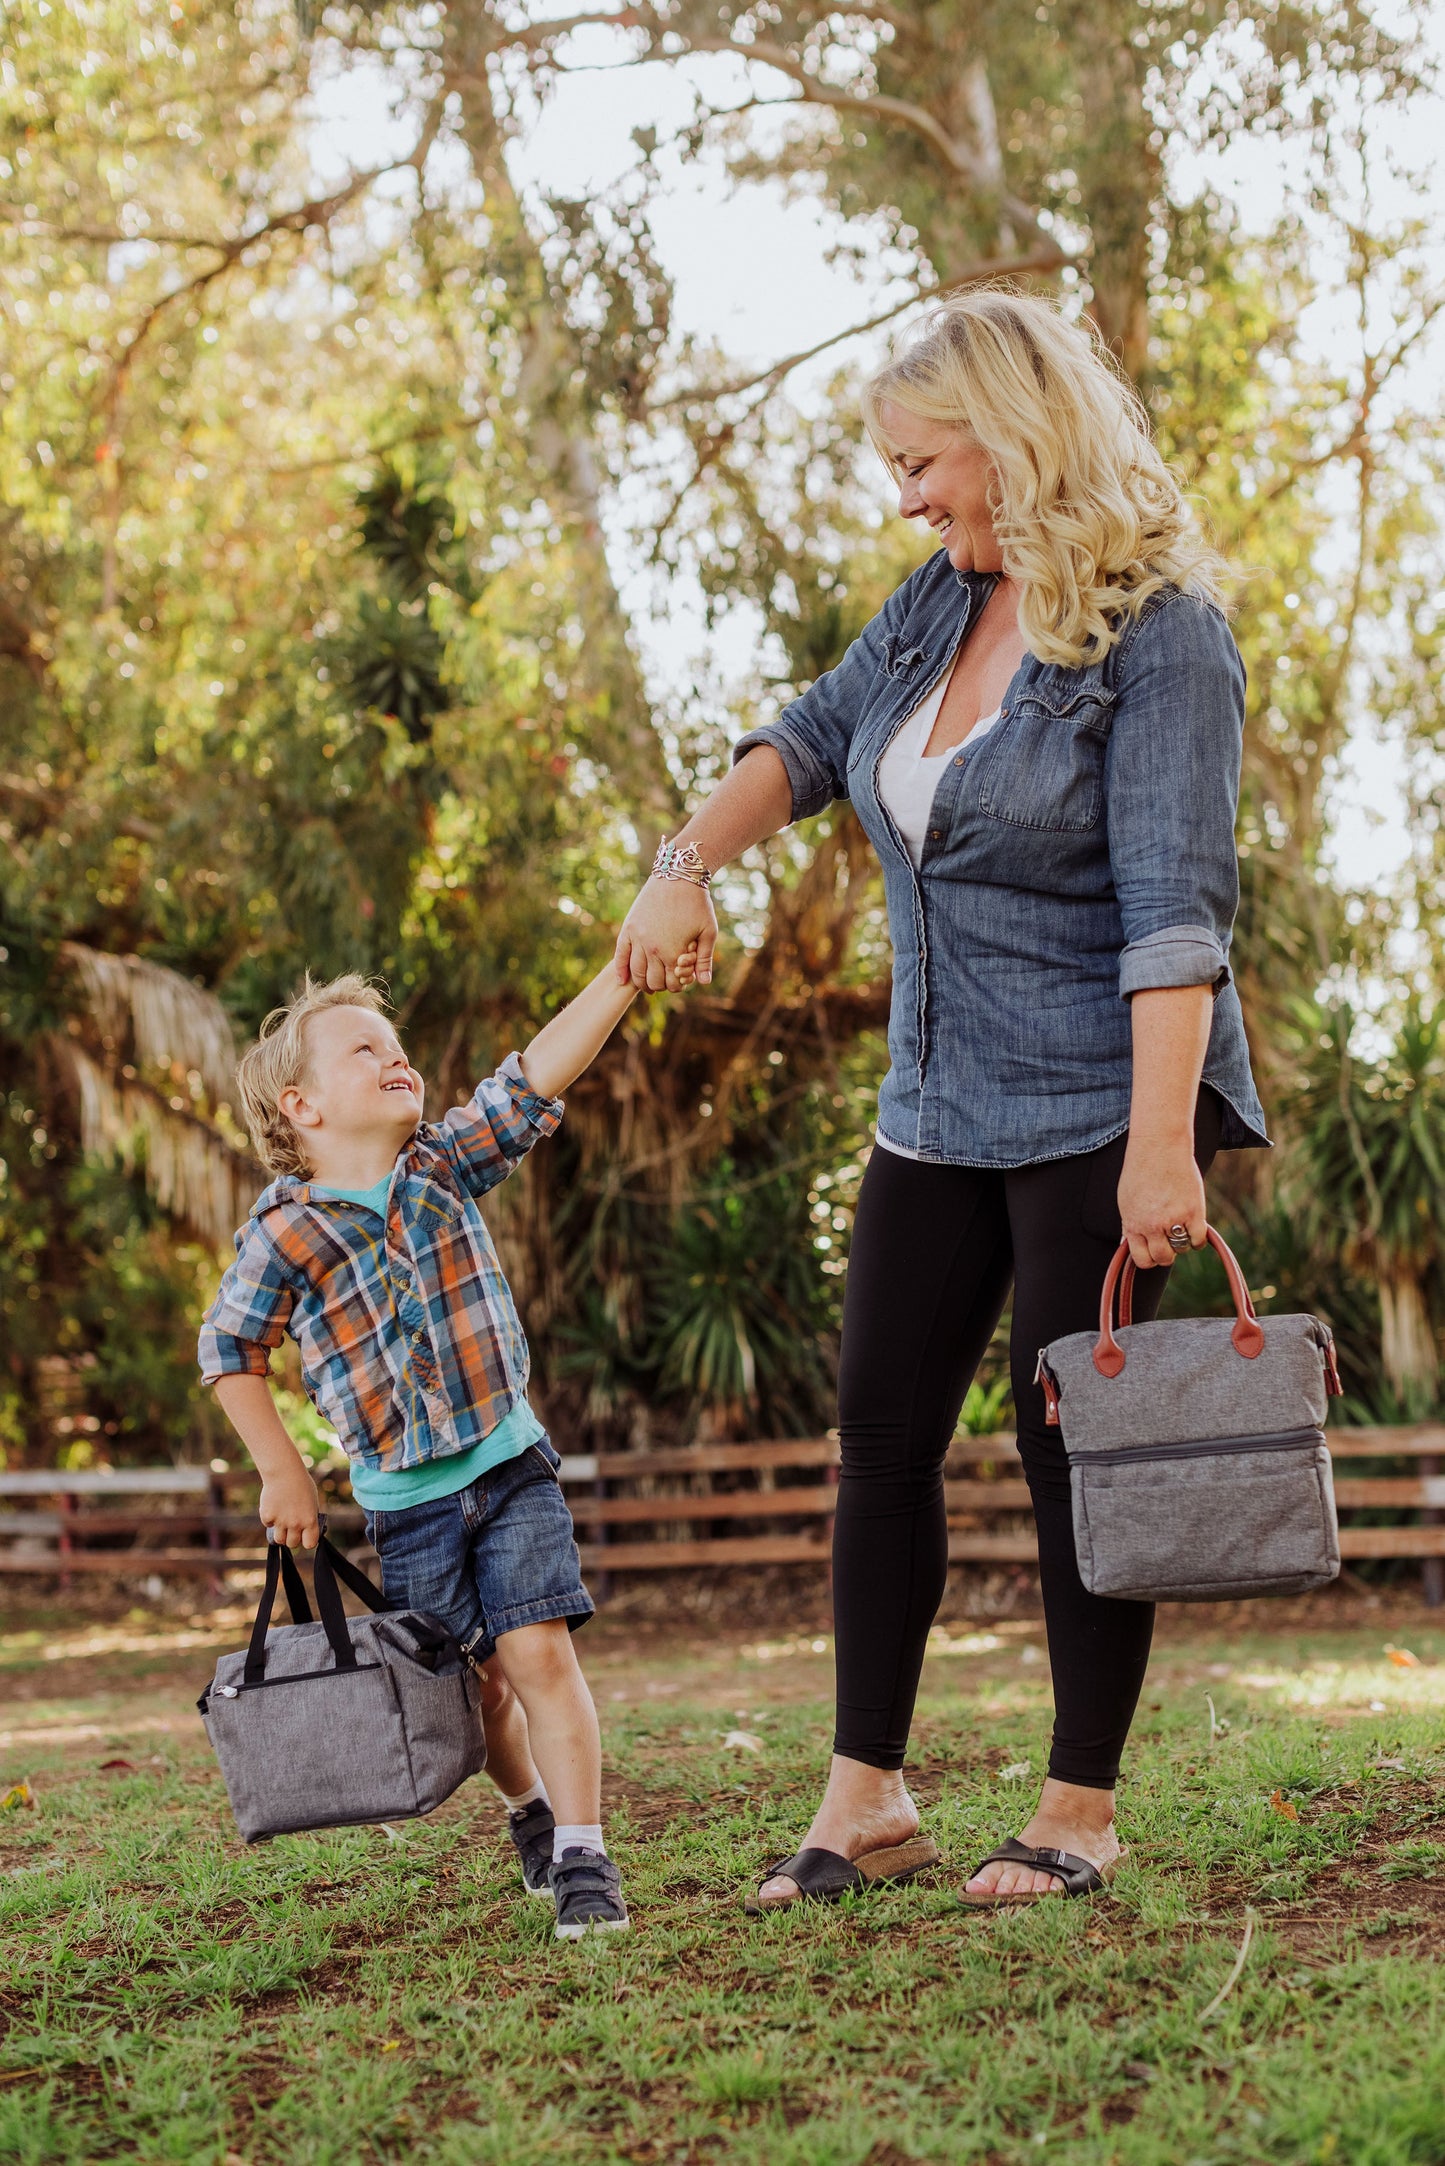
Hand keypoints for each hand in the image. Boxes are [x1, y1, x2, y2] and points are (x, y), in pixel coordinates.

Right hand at [259, 1466, 321, 1549]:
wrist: (284, 1471)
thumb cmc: (301, 1483)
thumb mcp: (312, 1501)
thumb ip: (309, 1517)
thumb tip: (307, 1531)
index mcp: (310, 1520)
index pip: (309, 1544)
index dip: (306, 1541)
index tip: (304, 1536)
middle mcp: (296, 1524)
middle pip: (292, 1544)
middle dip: (292, 1538)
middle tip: (291, 1527)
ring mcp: (280, 1521)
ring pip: (279, 1539)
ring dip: (280, 1533)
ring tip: (282, 1520)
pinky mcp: (267, 1516)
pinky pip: (268, 1525)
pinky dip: (270, 1519)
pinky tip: (273, 1506)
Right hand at [614, 879, 716, 991]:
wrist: (678, 877)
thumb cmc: (697, 904)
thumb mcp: (708, 932)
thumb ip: (705, 960)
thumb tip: (703, 983)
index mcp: (674, 954)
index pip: (672, 984)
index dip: (677, 986)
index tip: (680, 980)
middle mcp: (653, 950)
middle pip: (652, 981)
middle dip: (660, 985)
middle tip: (664, 981)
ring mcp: (638, 940)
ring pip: (636, 972)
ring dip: (642, 983)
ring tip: (647, 985)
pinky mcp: (629, 929)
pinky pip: (620, 956)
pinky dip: (620, 971)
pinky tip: (622, 981)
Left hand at [1117, 1136, 1206, 1270]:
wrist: (1159, 1147)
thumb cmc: (1140, 1170)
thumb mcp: (1125, 1200)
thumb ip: (1129, 1224)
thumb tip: (1126, 1244)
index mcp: (1133, 1224)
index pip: (1142, 1259)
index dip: (1149, 1257)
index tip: (1154, 1249)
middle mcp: (1152, 1226)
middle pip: (1163, 1258)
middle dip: (1166, 1253)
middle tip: (1169, 1239)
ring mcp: (1173, 1220)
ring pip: (1181, 1250)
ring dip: (1182, 1242)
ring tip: (1180, 1226)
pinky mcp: (1193, 1211)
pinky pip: (1199, 1240)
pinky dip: (1198, 1238)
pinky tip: (1193, 1226)